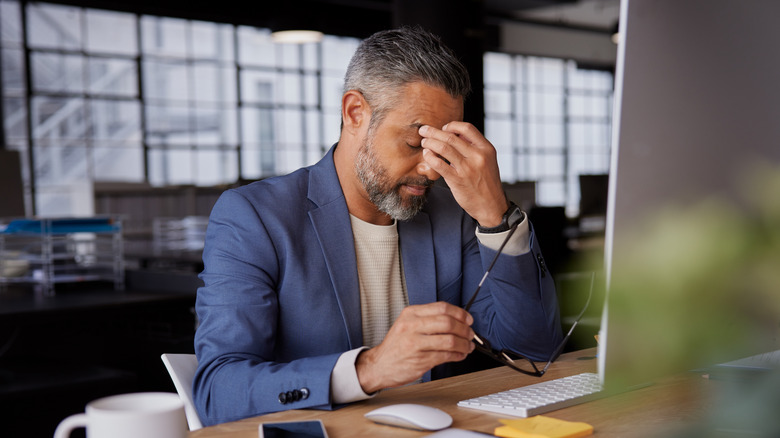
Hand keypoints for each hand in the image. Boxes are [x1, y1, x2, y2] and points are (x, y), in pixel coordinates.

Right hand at [355, 302, 475, 392]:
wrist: (379, 365)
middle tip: (470, 334)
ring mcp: (416, 343)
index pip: (442, 308)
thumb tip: (456, 320)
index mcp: (411, 314)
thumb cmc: (396, 345)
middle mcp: (412, 326)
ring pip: (450, 340)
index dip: (460, 313)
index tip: (468, 319)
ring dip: (464, 344)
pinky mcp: (420, 360)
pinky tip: (460, 355)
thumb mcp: (406, 324)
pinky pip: (446, 356)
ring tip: (468, 346)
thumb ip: (427, 319)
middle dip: (465, 329)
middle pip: (448, 322)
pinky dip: (458, 355)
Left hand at [419, 122, 507, 226]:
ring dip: (430, 143)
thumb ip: (473, 148)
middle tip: (423, 130)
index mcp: (486, 149)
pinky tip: (426, 155)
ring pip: (444, 148)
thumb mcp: (487, 161)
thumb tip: (454, 135)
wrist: (492, 206)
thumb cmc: (486, 183)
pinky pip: (439, 165)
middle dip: (433, 132)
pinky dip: (430, 157)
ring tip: (424, 142)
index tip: (443, 129)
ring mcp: (468, 168)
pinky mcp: (458, 180)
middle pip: (451, 137)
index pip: (467, 128)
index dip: (452, 126)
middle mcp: (478, 156)